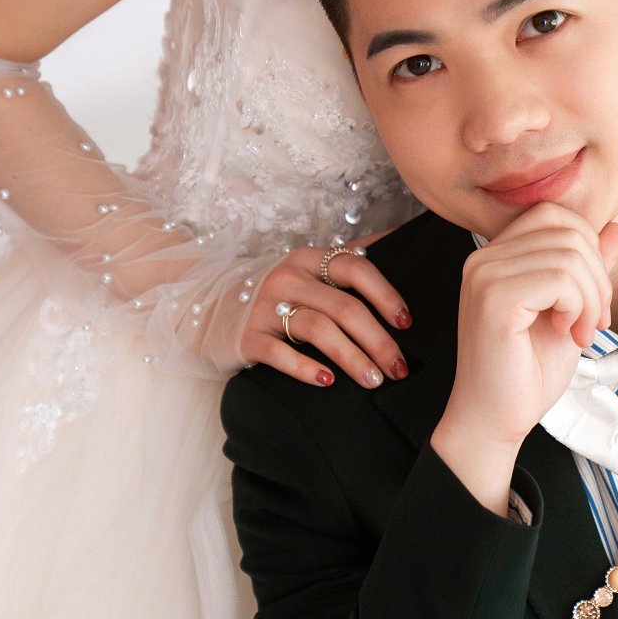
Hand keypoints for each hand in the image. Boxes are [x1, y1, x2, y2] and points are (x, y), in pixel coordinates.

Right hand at [240, 230, 411, 387]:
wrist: (211, 308)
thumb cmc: (278, 293)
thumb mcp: (310, 270)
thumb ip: (352, 257)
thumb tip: (403, 236)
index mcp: (310, 259)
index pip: (356, 269)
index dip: (386, 295)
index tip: (407, 323)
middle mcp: (288, 278)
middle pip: (343, 307)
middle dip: (378, 341)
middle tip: (399, 368)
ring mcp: (264, 307)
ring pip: (317, 330)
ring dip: (352, 358)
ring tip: (374, 380)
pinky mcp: (246, 338)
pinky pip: (280, 354)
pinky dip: (306, 368)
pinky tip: (328, 382)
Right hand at [438, 203, 617, 457]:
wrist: (495, 420)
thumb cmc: (527, 372)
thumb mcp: (571, 310)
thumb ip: (588, 268)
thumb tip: (615, 227)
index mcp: (497, 255)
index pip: (555, 215)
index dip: (589, 251)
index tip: (592, 301)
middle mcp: (484, 257)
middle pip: (568, 230)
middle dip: (598, 276)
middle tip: (593, 321)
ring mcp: (485, 275)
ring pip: (569, 254)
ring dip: (592, 298)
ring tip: (581, 332)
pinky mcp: (494, 299)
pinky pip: (560, 279)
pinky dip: (579, 307)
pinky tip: (568, 334)